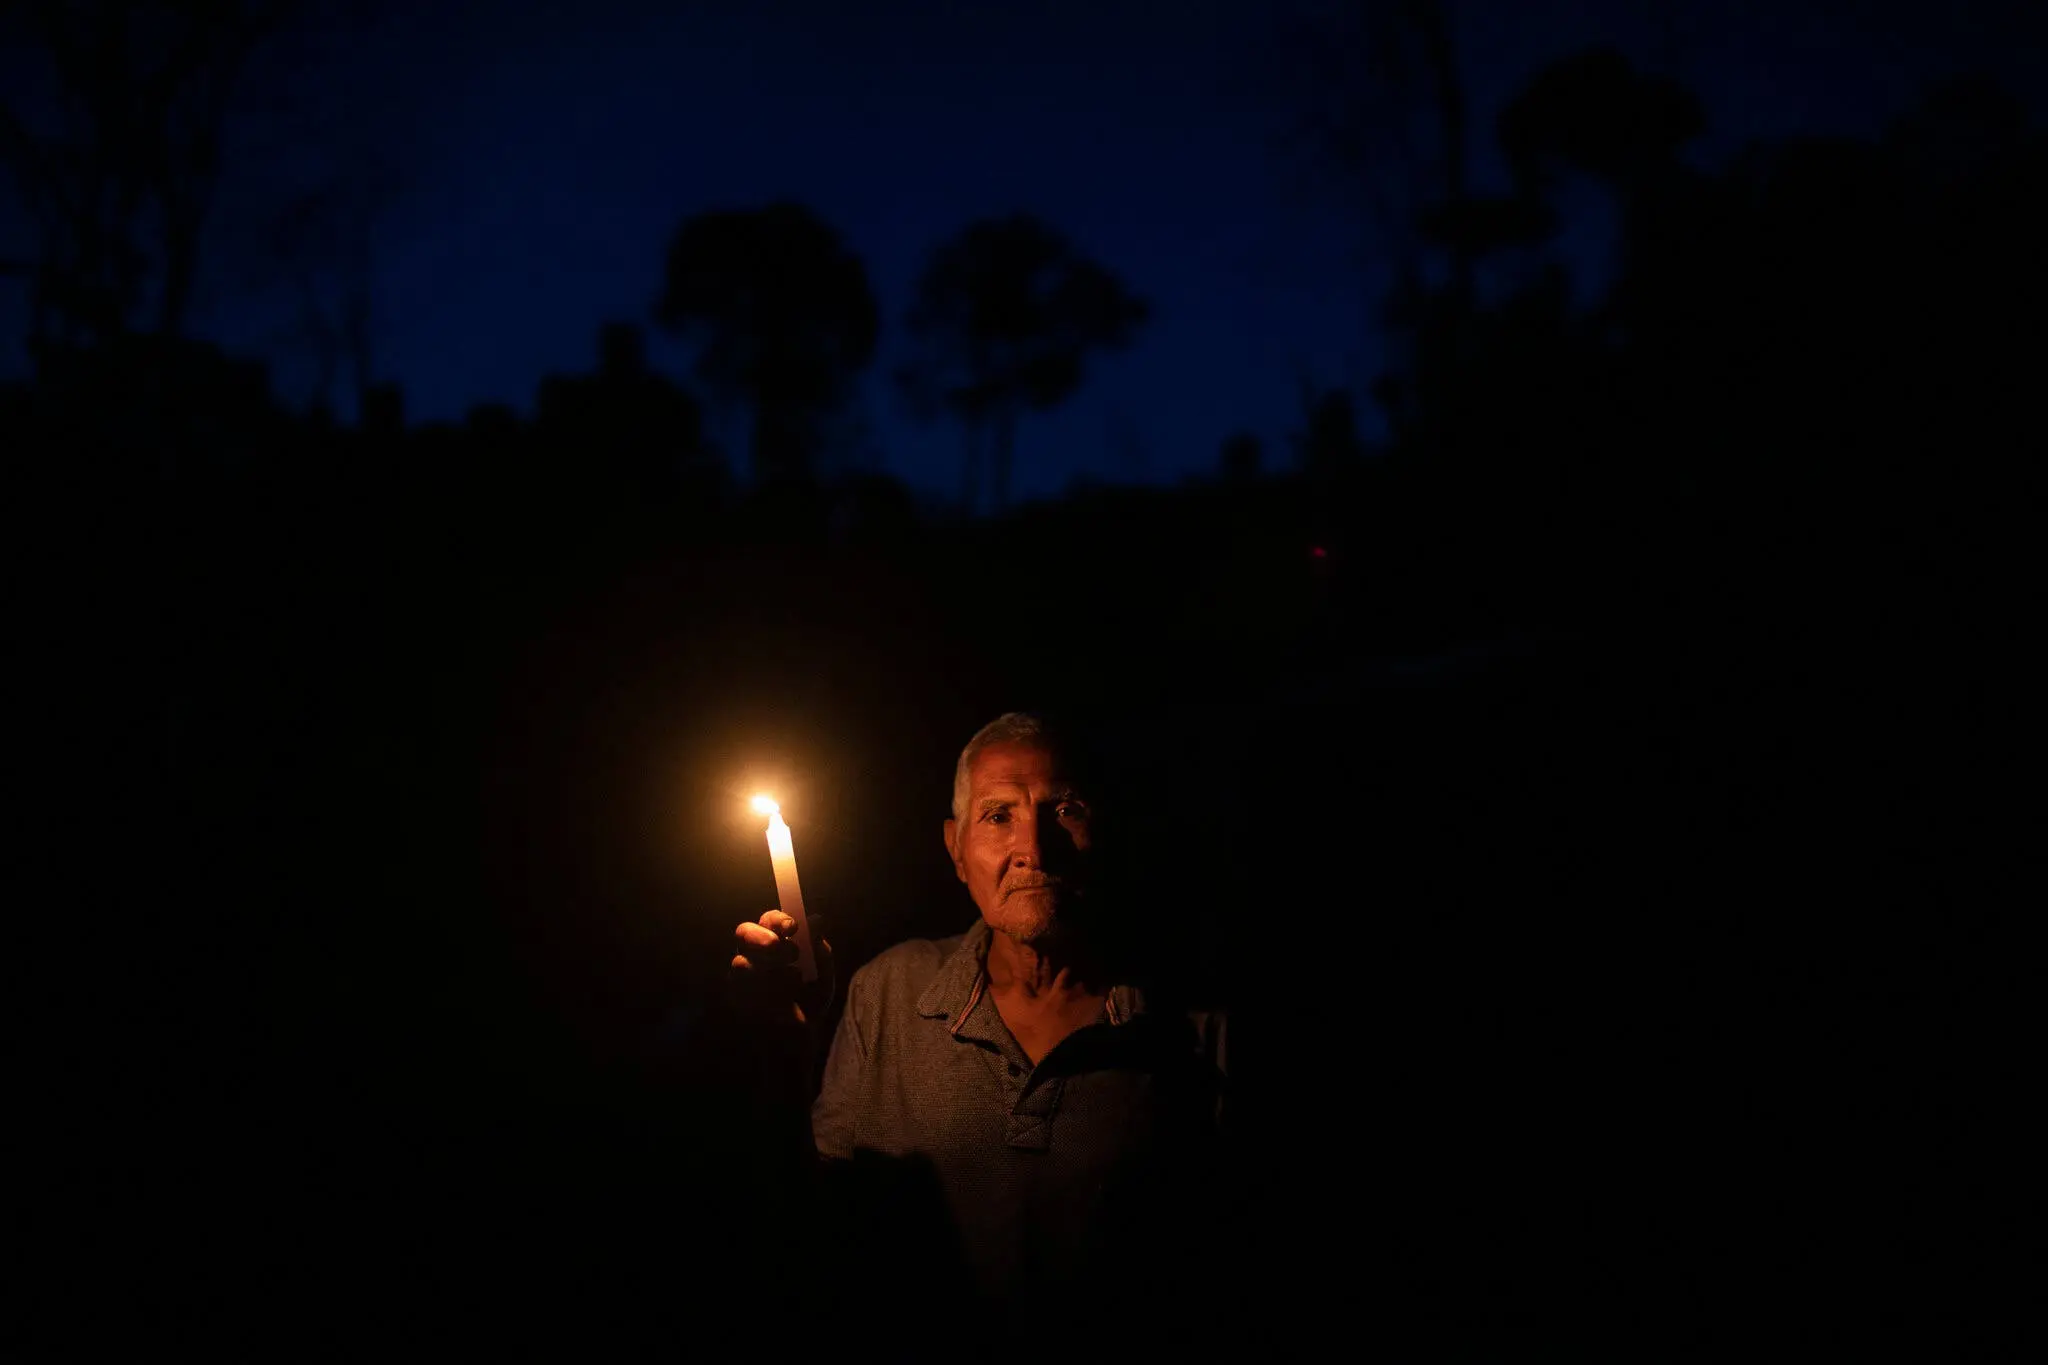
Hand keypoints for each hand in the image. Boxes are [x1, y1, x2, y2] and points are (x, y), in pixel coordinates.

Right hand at [729, 909, 834, 1027]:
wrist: (797, 1040)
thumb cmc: (809, 1001)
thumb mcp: (822, 976)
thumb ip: (819, 951)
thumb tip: (816, 921)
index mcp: (775, 943)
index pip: (769, 920)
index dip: (778, 918)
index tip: (793, 927)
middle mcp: (753, 955)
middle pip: (743, 931)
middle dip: (763, 937)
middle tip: (788, 952)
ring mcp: (739, 976)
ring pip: (740, 962)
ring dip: (767, 972)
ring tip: (792, 985)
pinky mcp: (733, 997)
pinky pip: (739, 990)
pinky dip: (762, 996)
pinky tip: (779, 1004)